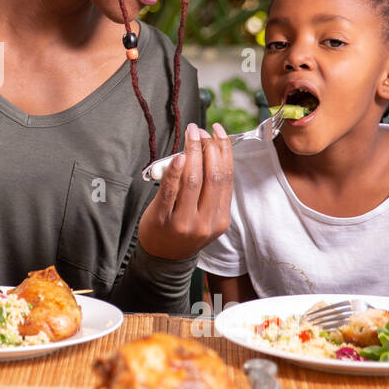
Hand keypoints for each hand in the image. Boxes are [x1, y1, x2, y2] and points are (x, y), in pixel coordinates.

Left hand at [137, 122, 233, 260]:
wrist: (163, 257)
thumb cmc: (184, 230)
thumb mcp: (205, 216)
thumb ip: (210, 191)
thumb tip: (210, 149)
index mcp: (220, 219)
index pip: (226, 179)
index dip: (224, 152)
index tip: (219, 132)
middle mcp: (205, 221)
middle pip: (213, 177)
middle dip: (209, 148)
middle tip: (201, 130)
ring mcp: (184, 222)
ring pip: (193, 181)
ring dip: (192, 152)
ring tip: (191, 135)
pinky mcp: (163, 219)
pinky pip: (170, 191)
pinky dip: (175, 171)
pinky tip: (178, 156)